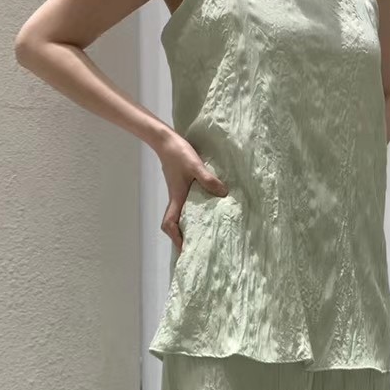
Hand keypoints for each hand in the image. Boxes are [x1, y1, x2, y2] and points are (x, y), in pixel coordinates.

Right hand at [158, 134, 227, 250]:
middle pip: (174, 225)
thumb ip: (208, 180)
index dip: (176, 238)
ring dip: (188, 227)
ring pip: (181, 216)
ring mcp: (178, 194)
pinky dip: (194, 213)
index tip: (184, 249)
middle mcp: (176, 199)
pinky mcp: (182, 187)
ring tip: (203, 236)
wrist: (166, 140)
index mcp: (176, 198)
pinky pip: (187, 205)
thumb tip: (223, 194)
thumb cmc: (178, 153)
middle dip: (183, 238)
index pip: (170, 224)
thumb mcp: (195, 166)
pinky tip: (206, 212)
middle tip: (197, 249)